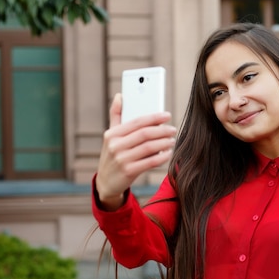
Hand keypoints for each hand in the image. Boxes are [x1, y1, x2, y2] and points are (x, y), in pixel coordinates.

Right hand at [95, 93, 175, 209]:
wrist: (106, 182)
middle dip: (162, 130)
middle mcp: (115, 145)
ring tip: (172, 141)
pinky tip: (168, 153)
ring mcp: (121, 159)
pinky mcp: (128, 171)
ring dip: (164, 143)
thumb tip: (120, 95)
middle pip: (144, 134)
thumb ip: (116, 116)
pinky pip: (150, 162)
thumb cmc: (112, 155)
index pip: (137, 122)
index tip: (167, 115)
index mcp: (112, 134)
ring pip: (149, 147)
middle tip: (173, 129)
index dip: (154, 117)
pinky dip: (161, 157)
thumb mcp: (110, 136)